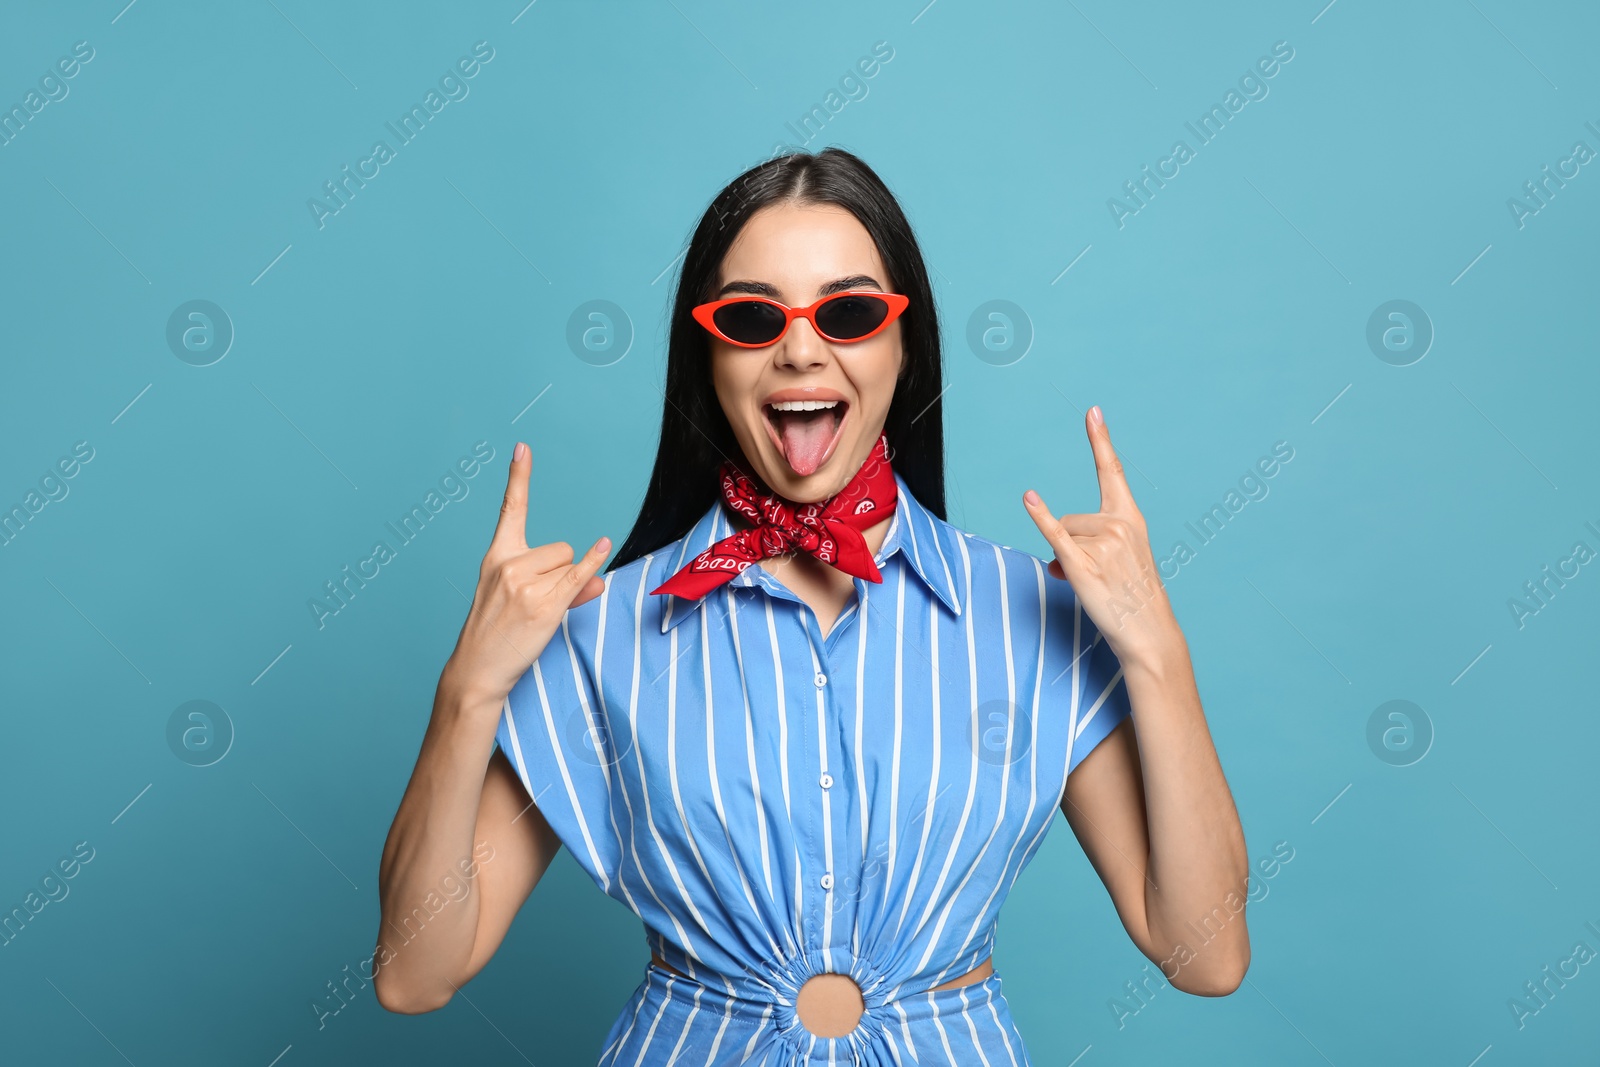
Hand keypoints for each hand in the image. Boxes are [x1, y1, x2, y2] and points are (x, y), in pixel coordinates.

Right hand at [442, 441, 610, 706]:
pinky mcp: (544, 604)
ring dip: (567, 586)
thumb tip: (596, 577)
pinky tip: (603, 546)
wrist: (477, 670)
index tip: (523, 447)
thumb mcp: (518, 600)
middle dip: (560, 571)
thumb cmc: (495, 634)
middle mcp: (509, 563)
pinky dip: (593, 565)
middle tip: (536, 602)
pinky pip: (578, 578)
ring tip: (538, 613)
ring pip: (569, 566)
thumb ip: (558, 582)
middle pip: (560, 548)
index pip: (511, 510)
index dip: (519, 478)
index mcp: (497, 556)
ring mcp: (526, 583)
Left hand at [1022, 406, 1180, 670]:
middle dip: (1073, 545)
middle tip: (1098, 574)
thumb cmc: (1132, 598)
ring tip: (1094, 583)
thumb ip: (1088, 545)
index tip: (1092, 411)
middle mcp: (1118, 524)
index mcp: (1131, 518)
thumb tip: (1055, 559)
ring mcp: (1101, 543)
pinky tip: (1029, 498)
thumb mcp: (1118, 562)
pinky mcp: (1082, 563)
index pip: (1111, 472)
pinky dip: (1039, 517)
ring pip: (1063, 535)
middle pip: (1072, 518)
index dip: (1100, 440)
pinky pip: (1054, 534)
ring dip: (1068, 560)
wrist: (1148, 632)